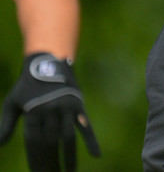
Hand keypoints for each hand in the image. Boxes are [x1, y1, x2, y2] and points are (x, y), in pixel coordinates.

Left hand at [0, 53, 100, 170]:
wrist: (49, 61)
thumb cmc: (27, 85)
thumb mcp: (13, 101)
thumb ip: (5, 124)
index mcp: (33, 111)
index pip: (34, 142)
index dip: (35, 159)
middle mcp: (50, 110)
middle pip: (50, 143)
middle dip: (50, 163)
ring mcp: (67, 108)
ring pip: (68, 138)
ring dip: (69, 158)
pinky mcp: (79, 106)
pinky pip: (86, 126)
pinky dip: (92, 141)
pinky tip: (96, 155)